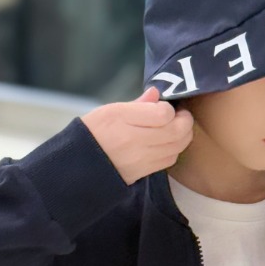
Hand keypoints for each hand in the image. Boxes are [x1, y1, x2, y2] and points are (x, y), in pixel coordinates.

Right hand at [80, 86, 194, 185]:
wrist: (79, 164)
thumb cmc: (94, 131)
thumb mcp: (110, 110)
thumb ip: (137, 103)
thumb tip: (156, 93)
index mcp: (123, 119)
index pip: (163, 114)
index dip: (169, 108)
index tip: (164, 106)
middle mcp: (134, 140)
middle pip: (176, 132)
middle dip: (185, 121)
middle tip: (181, 115)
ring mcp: (141, 159)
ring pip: (177, 147)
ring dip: (182, 136)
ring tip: (175, 128)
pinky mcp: (143, 172)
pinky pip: (169, 160)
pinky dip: (174, 149)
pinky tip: (168, 143)